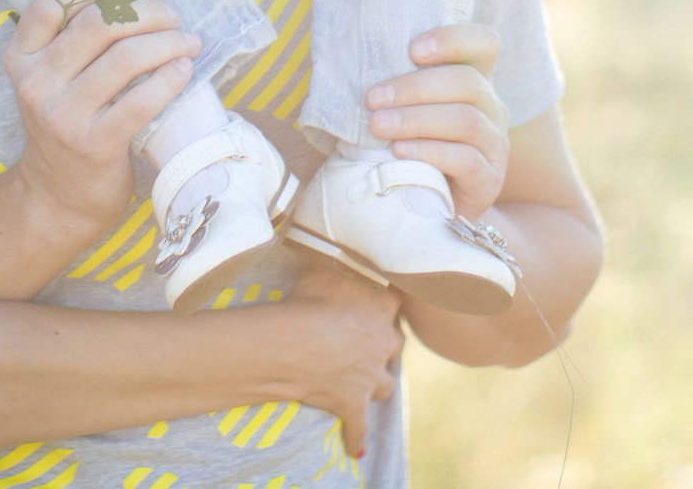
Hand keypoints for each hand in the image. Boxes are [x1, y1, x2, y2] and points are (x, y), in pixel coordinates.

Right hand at [3, 0, 200, 232]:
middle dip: (147, 10)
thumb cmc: (68, 122)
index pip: (49, 2)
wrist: (58, 196)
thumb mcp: (53, 78)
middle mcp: (37, 83)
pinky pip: (141, 101)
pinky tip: (184, 71)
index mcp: (22, 58)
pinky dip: (170, 79)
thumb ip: (74, 38)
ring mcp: (64, 116)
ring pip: (126, 58)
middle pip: (99, 23)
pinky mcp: (95, 144)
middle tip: (174, 16)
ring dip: (168, 42)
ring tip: (189, 42)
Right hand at [277, 264, 404, 458]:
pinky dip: (356, 437)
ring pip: (386, 384)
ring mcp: (371, 377)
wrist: (297, 342)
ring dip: (378, 382)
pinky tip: (356, 449)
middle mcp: (384, 343)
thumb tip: (330, 241)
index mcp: (382, 307)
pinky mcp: (354, 403)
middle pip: (395, 344)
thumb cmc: (309, 299)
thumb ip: (334, 261)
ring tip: (368, 382)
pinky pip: (358, 425)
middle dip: (385, 344)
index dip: (386, 301)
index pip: (395, 301)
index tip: (380, 298)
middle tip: (369, 340)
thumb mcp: (322, 267)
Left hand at [366, 24, 508, 219]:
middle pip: (467, 81)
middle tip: (374, 98)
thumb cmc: (407, 150)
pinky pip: (465, 160)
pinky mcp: (489, 180)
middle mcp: (492, 108)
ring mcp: (495, 145)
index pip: (484, 43)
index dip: (453, 39)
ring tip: (378, 126)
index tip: (412, 50)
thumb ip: (396, 90)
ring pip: (466, 120)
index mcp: (475, 81)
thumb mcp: (407, 112)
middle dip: (416, 87)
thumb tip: (351, 64)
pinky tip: (399, 152)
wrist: (429, 209)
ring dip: (416, 119)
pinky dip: (428, 152)